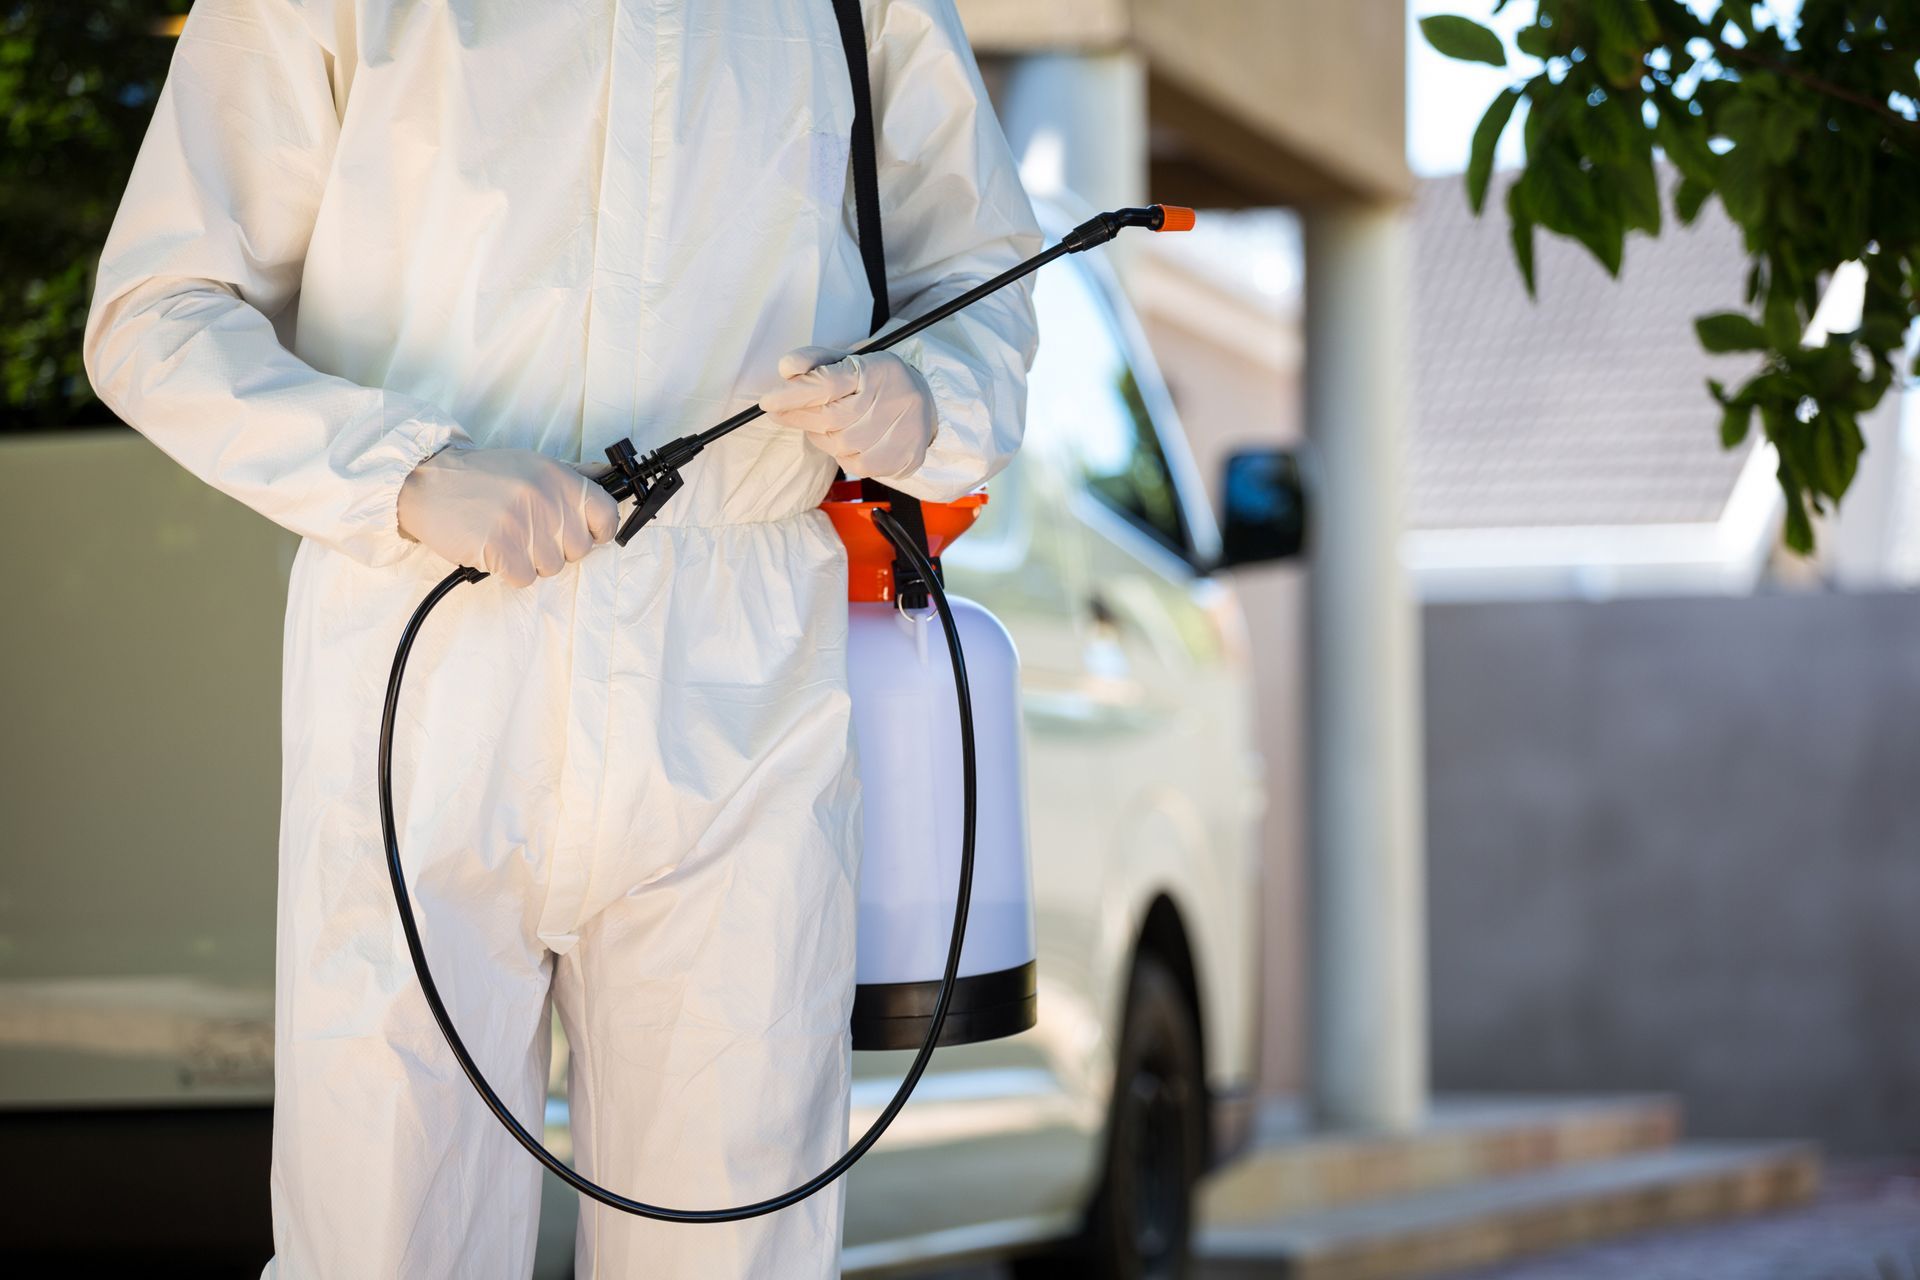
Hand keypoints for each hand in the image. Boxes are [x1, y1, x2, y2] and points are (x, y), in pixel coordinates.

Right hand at [397, 447, 618, 586]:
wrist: (426, 483)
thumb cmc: (481, 478)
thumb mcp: (530, 464)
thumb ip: (570, 475)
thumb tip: (606, 477)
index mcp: (558, 476)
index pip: (605, 514)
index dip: (599, 530)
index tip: (586, 533)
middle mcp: (544, 498)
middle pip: (579, 550)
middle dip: (557, 548)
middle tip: (528, 532)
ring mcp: (523, 524)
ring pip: (552, 567)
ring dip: (530, 560)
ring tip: (506, 535)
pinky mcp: (500, 549)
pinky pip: (525, 578)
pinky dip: (509, 571)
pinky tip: (493, 549)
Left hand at [758, 347, 935, 480]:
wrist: (927, 404)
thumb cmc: (878, 381)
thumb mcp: (849, 360)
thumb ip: (815, 361)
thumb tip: (786, 368)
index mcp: (875, 369)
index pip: (827, 383)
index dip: (794, 394)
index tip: (768, 402)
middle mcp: (891, 399)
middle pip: (829, 418)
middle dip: (799, 416)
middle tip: (781, 411)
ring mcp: (899, 431)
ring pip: (838, 444)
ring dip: (822, 435)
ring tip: (829, 422)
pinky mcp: (901, 457)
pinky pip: (854, 464)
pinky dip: (841, 454)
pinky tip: (849, 440)